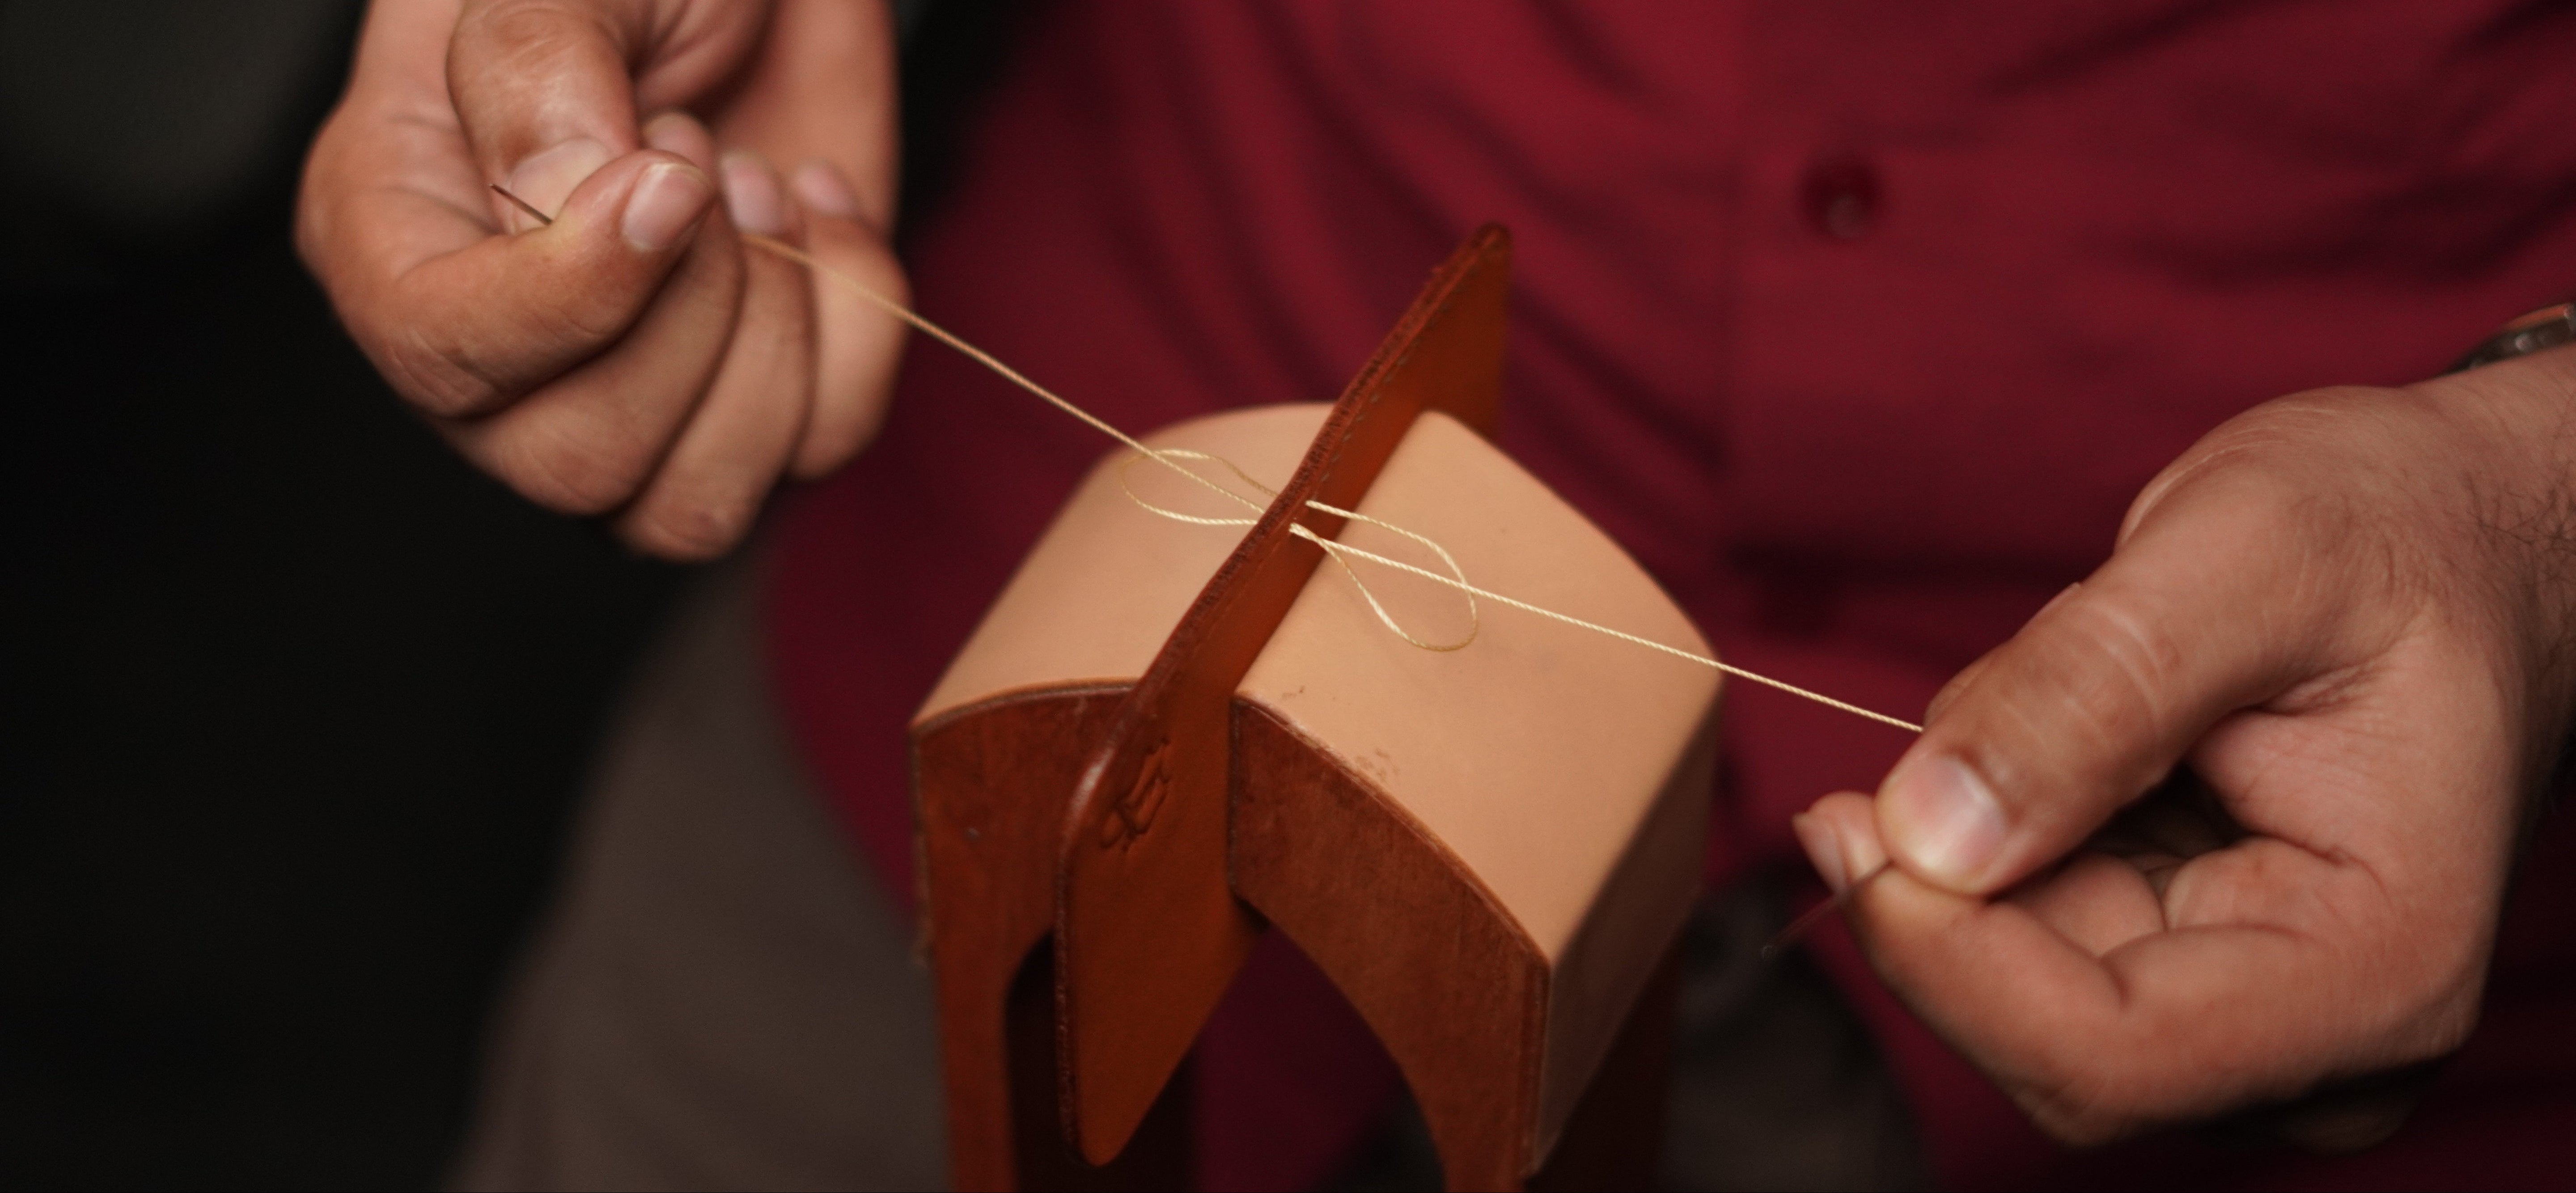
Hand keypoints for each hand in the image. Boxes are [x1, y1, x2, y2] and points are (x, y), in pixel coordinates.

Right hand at [296, 0, 906, 558]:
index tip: (670, 172)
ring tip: (754, 190)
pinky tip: (816, 210)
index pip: (442, 356)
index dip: (572, 297)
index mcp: (393, 235)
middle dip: (689, 314)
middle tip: (704, 158)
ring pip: (691, 507)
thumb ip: (533, 77)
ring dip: (770, 338)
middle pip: (577, 464)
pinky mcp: (761, 399)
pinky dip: (855, 323)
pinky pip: (822, 446)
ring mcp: (630, 397)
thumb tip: (563, 205)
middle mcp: (497, 351)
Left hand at [1795, 349, 2575, 1146]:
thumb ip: (2086, 694)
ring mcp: (2249, 1017)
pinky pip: (2024, 936)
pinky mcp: (2184, 971)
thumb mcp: (2247, 553)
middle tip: (1949, 724)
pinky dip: (1999, 831)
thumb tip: (1927, 830)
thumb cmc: (2397, 529)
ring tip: (2072, 693)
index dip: (1943, 959)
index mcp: (2377, 969)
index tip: (1847, 820)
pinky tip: (2070, 732)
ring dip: (1980, 843)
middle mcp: (2321, 1039)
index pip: (2102, 1056)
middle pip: (2041, 1040)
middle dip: (1949, 891)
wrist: (2462, 527)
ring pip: (2013, 987)